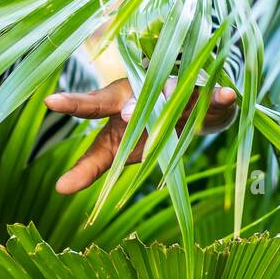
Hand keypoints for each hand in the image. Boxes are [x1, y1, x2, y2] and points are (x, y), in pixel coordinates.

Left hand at [43, 77, 236, 194]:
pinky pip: (214, 96)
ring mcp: (175, 89)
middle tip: (125, 114)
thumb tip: (58, 189)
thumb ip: (89, 166)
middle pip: (134, 95)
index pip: (93, 105)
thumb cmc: (145, 126)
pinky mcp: (206, 94)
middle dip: (130, 103)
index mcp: (117, 102)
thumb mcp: (116, 146)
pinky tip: (229, 94)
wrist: (189, 105)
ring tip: (171, 96)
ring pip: (174, 92)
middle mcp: (144, 90)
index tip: (50, 101)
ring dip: (174, 94)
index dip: (74, 103)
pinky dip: (221, 96)